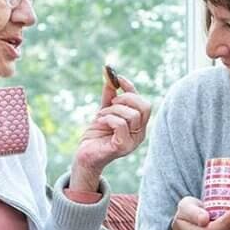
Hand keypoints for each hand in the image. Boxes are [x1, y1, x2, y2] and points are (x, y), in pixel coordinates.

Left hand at [69, 74, 150, 191]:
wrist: (84, 155)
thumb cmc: (96, 136)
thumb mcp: (104, 111)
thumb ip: (109, 96)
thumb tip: (110, 74)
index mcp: (139, 126)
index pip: (144, 103)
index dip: (131, 88)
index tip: (117, 78)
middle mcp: (140, 135)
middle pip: (145, 107)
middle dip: (125, 98)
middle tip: (109, 102)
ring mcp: (133, 142)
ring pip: (132, 115)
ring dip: (113, 110)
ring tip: (101, 116)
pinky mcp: (122, 147)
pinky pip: (121, 125)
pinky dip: (108, 118)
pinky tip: (99, 122)